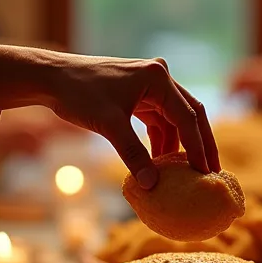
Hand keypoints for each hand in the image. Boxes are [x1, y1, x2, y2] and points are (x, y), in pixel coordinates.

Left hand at [0, 45, 218, 189]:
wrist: (50, 78)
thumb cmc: (78, 94)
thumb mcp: (109, 125)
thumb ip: (133, 154)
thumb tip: (151, 185)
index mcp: (158, 78)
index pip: (188, 116)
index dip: (198, 147)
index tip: (205, 173)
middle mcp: (159, 77)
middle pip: (190, 114)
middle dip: (200, 145)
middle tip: (211, 173)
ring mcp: (150, 85)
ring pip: (174, 119)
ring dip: (178, 146)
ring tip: (186, 174)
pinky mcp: (139, 95)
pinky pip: (158, 121)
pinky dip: (160, 141)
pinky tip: (160, 163)